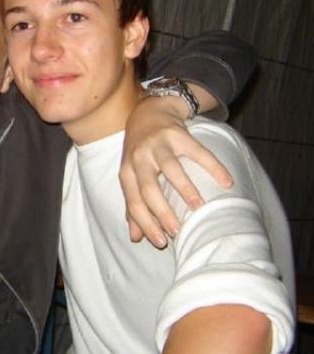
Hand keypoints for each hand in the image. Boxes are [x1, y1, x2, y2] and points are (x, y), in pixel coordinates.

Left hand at [119, 95, 232, 247]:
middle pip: (148, 187)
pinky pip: (198, 152)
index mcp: (127, 171)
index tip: (160, 241)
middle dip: (161, 211)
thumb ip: (134, 205)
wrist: (148, 112)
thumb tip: (135, 238)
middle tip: (176, 231)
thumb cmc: (140, 152)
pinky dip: (213, 167)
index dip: (145, 222)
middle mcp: (140, 157)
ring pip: (171, 168)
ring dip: (184, 188)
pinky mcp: (179, 134)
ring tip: (198, 207)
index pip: (133, 201)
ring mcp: (159, 144)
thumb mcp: (131, 176)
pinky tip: (226, 182)